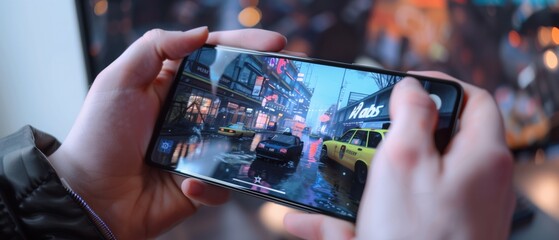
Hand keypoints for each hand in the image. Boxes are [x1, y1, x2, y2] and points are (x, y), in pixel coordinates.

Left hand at [48, 27, 285, 238]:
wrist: (92, 196)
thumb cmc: (101, 136)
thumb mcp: (119, 81)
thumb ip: (156, 48)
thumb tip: (203, 33)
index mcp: (173, 86)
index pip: (214, 57)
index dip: (245, 46)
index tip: (275, 42)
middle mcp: (191, 114)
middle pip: (236, 94)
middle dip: (263, 88)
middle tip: (289, 78)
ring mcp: (199, 148)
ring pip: (240, 139)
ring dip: (249, 138)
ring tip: (259, 133)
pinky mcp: (201, 181)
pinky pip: (223, 182)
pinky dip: (209, 185)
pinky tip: (187, 183)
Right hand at [284, 72, 514, 238]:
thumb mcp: (405, 160)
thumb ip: (411, 113)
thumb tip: (413, 87)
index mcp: (482, 157)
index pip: (473, 99)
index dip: (439, 85)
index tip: (406, 86)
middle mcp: (477, 185)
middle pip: (439, 140)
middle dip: (395, 134)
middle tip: (367, 133)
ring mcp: (458, 214)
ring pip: (411, 180)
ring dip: (371, 176)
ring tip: (338, 177)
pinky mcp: (437, 235)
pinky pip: (396, 214)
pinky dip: (363, 212)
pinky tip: (318, 223)